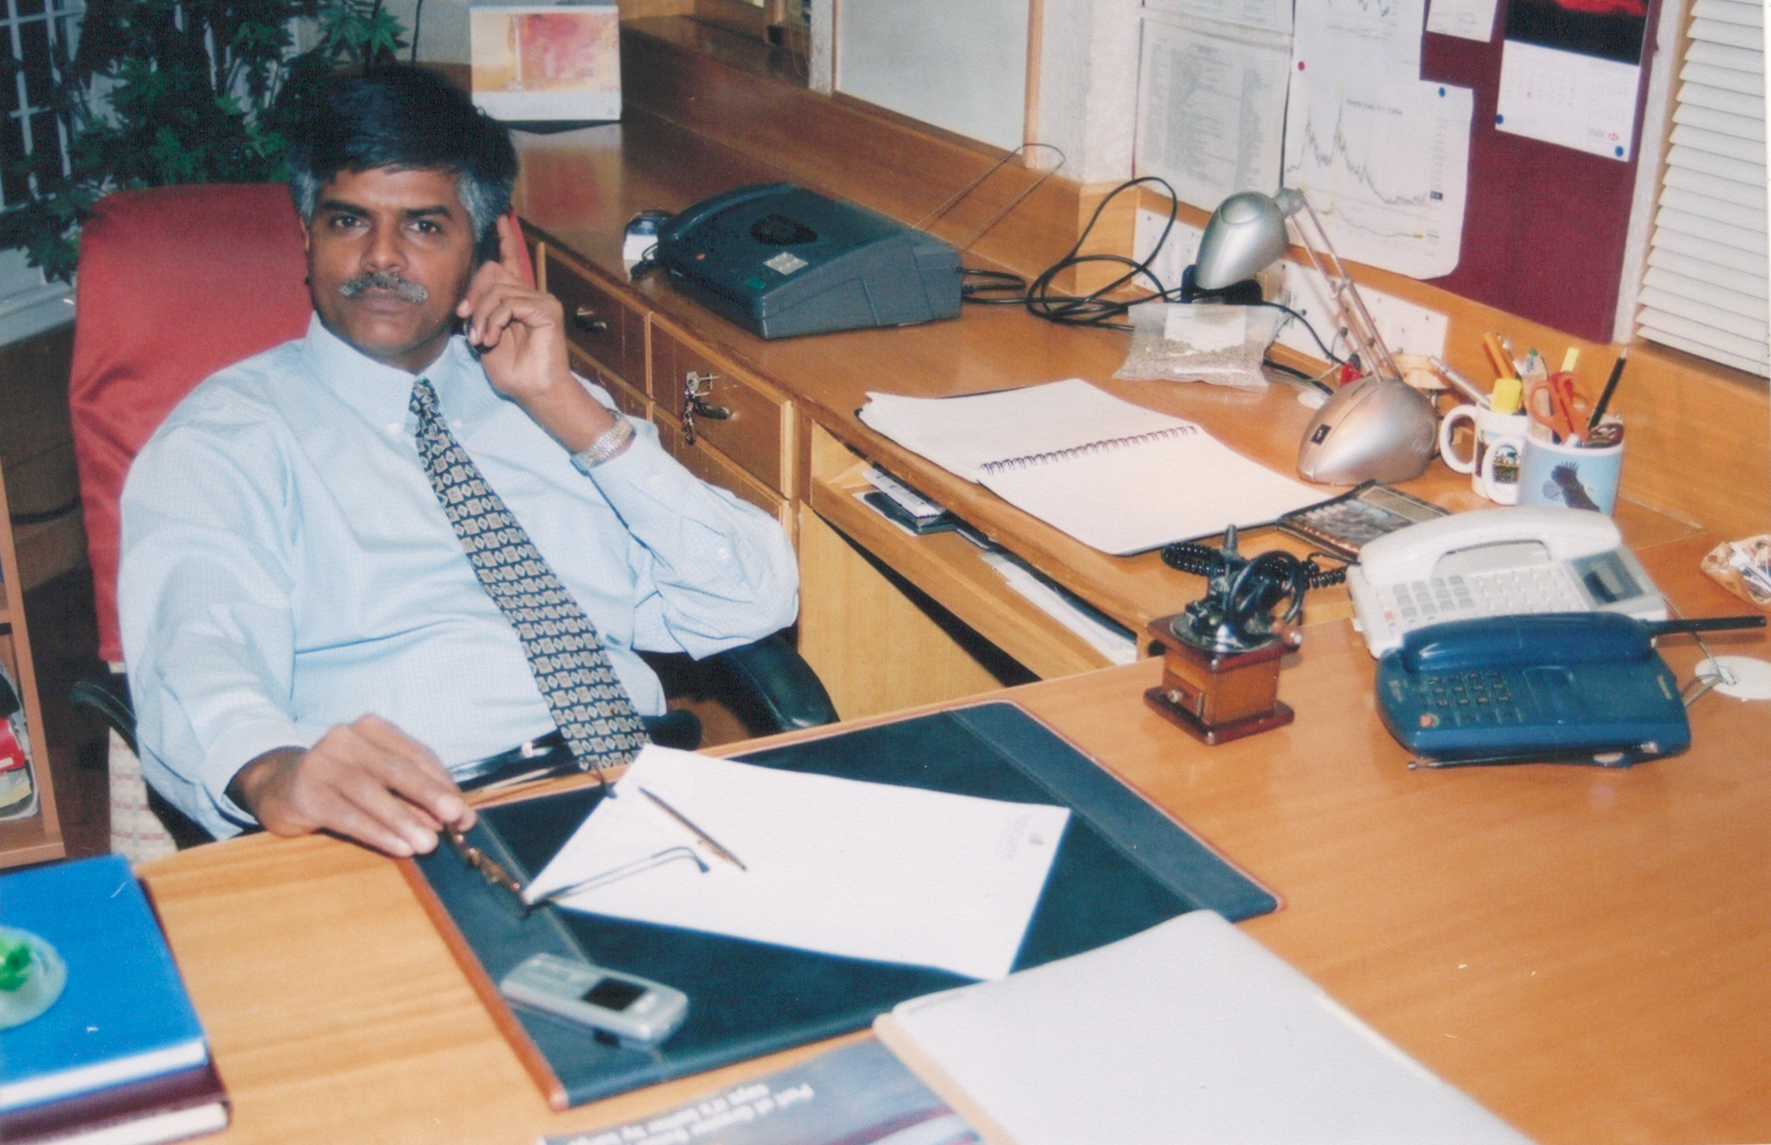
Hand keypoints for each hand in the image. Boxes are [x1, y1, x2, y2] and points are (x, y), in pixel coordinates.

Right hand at [227, 714, 473, 856]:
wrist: (279, 786)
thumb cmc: (342, 781)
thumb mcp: (379, 780)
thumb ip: (414, 794)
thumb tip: (455, 818)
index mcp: (373, 728)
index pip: (416, 755)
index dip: (443, 784)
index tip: (465, 812)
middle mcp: (346, 739)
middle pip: (396, 770)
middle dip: (430, 796)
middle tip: (456, 820)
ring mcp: (321, 763)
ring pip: (371, 793)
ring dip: (404, 820)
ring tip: (429, 844)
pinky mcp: (304, 793)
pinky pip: (347, 816)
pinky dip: (377, 832)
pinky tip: (399, 847)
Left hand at [457, 216, 620, 452]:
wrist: (534, 392)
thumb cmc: (512, 371)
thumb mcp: (484, 337)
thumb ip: (480, 313)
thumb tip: (467, 301)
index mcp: (516, 300)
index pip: (510, 261)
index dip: (505, 239)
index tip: (500, 218)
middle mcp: (530, 295)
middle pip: (491, 270)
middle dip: (472, 294)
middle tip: (464, 321)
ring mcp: (540, 300)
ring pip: (496, 289)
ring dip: (480, 316)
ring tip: (480, 340)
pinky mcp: (546, 309)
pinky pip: (509, 302)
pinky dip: (493, 321)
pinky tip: (490, 338)